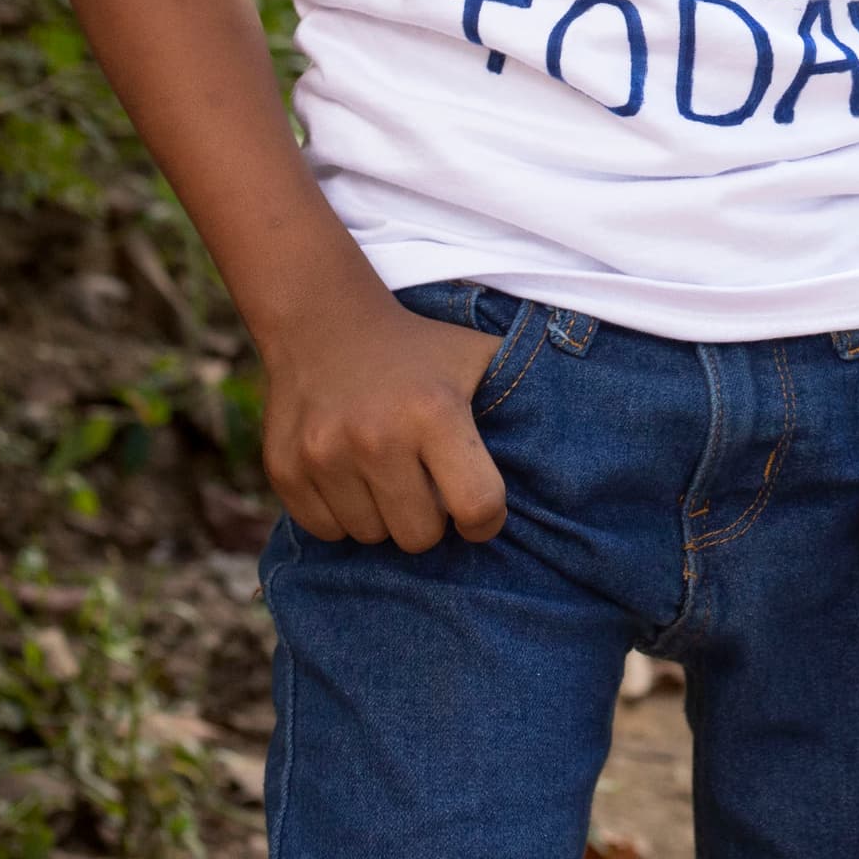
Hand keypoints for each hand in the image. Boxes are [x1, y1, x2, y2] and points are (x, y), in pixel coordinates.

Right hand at [259, 289, 506, 551]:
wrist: (323, 321)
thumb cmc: (418, 350)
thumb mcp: (478, 358)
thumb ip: (524, 397)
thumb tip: (573, 451)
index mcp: (435, 413)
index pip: (478, 507)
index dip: (486, 520)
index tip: (478, 509)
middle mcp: (377, 437)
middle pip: (420, 537)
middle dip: (431, 520)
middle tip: (426, 484)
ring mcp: (324, 456)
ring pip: (371, 537)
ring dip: (385, 516)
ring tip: (386, 473)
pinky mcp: (285, 471)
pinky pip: (326, 531)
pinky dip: (342, 515)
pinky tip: (350, 475)